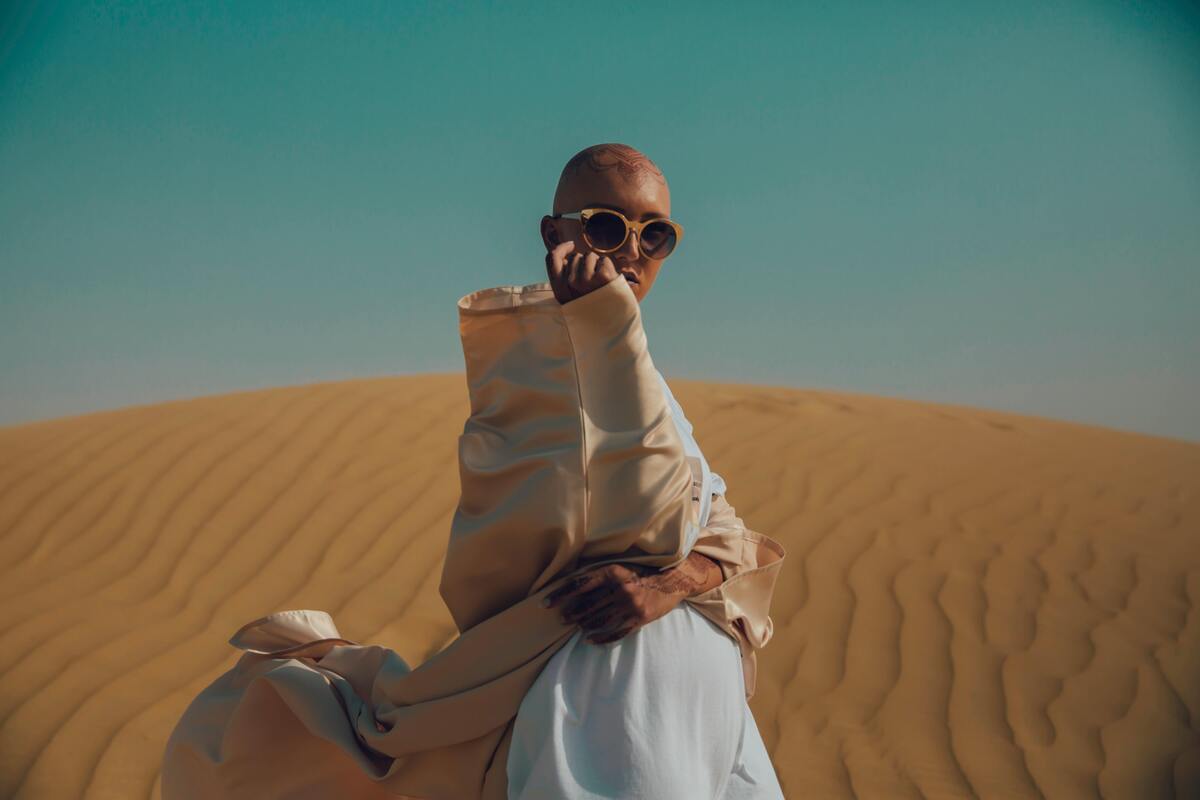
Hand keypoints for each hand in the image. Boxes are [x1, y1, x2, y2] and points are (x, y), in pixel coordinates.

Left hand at [543, 561, 684, 643]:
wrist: (672, 582)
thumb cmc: (642, 573)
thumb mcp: (621, 568)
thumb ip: (601, 575)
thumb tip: (573, 583)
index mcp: (614, 572)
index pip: (580, 584)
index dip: (561, 594)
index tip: (545, 603)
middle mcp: (621, 589)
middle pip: (587, 605)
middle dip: (571, 613)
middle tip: (561, 619)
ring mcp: (630, 606)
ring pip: (598, 619)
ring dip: (583, 624)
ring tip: (574, 627)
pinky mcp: (638, 620)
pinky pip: (614, 633)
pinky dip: (600, 638)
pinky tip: (589, 640)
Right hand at [544, 240, 620, 304]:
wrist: (616, 322)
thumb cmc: (595, 305)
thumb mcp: (574, 296)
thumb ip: (566, 278)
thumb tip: (568, 253)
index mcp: (560, 291)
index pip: (551, 258)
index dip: (561, 248)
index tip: (571, 245)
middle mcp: (570, 285)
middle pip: (575, 257)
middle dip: (584, 261)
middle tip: (594, 281)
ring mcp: (586, 280)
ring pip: (589, 256)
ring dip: (596, 264)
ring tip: (602, 283)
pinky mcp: (602, 277)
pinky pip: (603, 260)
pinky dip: (608, 267)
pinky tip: (610, 281)